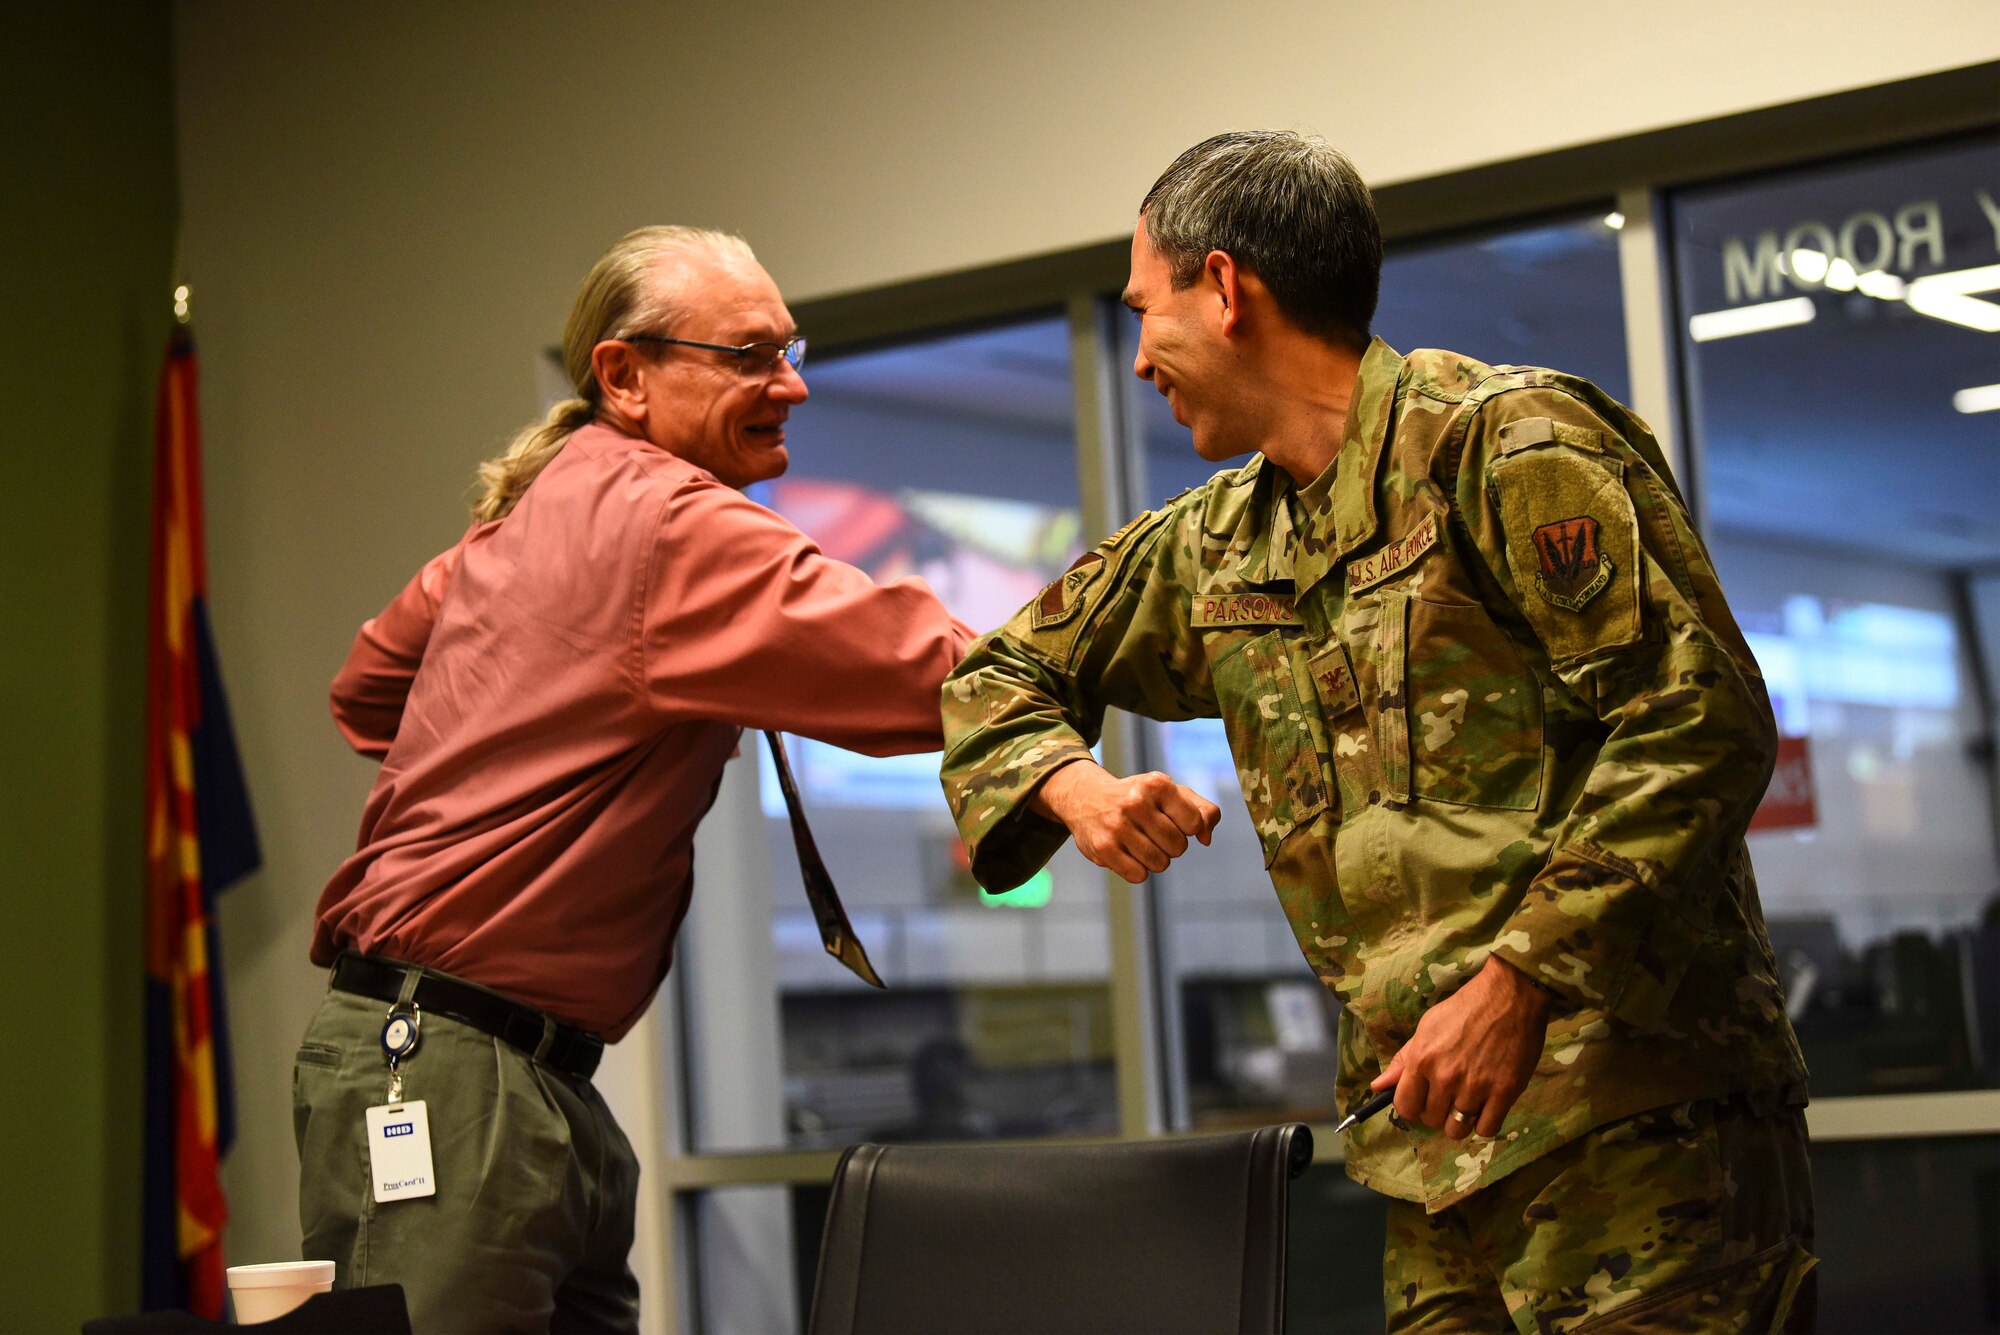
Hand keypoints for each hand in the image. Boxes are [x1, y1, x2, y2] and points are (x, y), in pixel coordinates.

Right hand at [1031, 759, 1221, 883]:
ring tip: (1139, 843)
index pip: (1194, 823)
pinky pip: (1138, 875)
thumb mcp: (1170, 792)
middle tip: (1152, 832)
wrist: (1085, 797)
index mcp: (1157, 784)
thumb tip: (1206, 839)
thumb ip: (1202, 811)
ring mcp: (1117, 825)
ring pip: (1160, 864)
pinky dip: (1137, 870)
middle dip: (1170, 845)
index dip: (1186, 828)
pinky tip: (1126, 853)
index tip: (1170, 819)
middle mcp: (1136, 802)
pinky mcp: (1103, 847)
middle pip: (1178, 847)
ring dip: (1155, 859)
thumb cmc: (1137, 797)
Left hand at [1370, 955, 1551, 1140]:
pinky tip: (1485, 1108)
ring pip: (1457, 1130)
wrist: (1509, 996)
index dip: (1411, 1108)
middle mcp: (1445, 1076)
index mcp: (1422, 1059)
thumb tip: (1377, 1086)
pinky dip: (1484, 1123)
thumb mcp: (1427, 1027)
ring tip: (1467, 1104)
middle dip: (1437, 1112)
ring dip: (1460, 1121)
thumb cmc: (1465, 1009)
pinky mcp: (1504, 1092)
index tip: (1421, 1102)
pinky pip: (1486, 1129)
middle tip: (1448, 1097)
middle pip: (1432, 1120)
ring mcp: (1476, 1087)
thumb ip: (1403, 1060)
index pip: (1405, 1106)